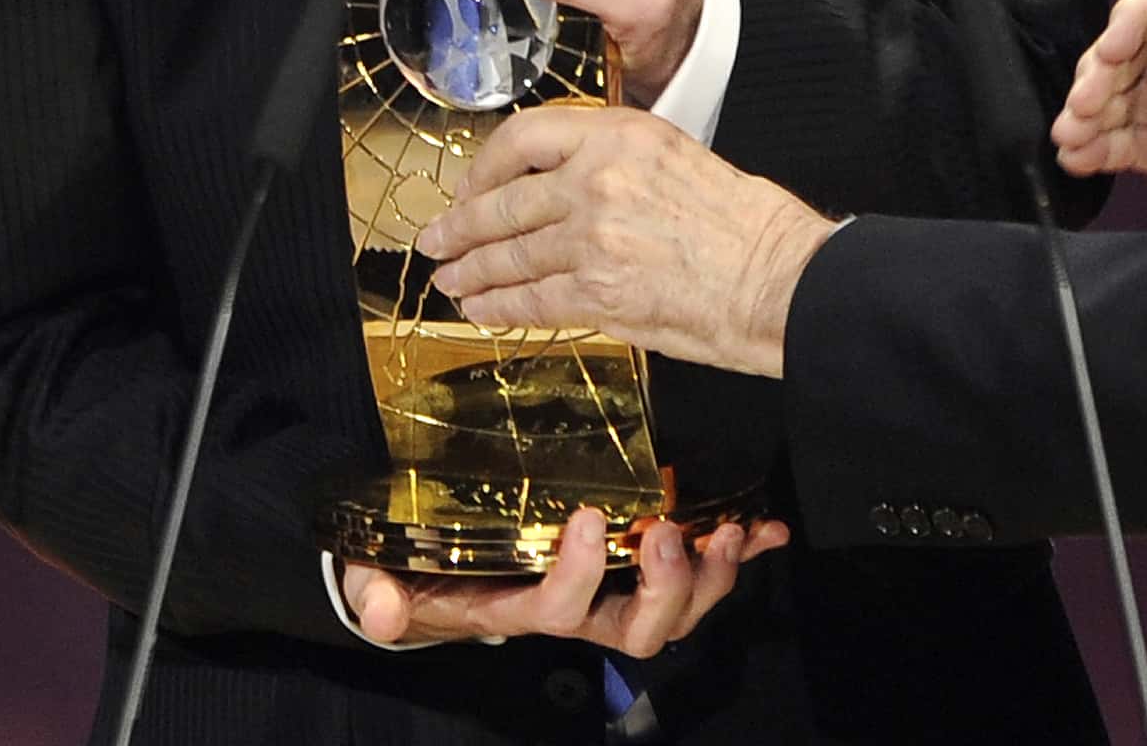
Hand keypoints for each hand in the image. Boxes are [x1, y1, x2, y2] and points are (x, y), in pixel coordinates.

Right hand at [338, 507, 786, 651]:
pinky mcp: (644, 571)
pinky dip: (739, 555)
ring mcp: (619, 596)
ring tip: (730, 532)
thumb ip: (381, 592)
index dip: (583, 576)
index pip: (560, 611)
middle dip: (667, 586)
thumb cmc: (424, 575)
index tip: (594, 519)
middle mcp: (582, 613)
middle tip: (670, 531)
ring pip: (678, 611)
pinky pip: (701, 574)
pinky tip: (768, 530)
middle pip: (640, 628)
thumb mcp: (391, 580)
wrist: (445, 582)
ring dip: (713, 576)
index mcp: (525, 610)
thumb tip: (378, 610)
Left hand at [423, 106, 837, 376]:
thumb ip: (614, 161)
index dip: (484, 166)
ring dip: (471, 271)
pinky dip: (498, 307)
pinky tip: (481, 308)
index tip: (470, 186)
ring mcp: (594, 238)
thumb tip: (557, 186)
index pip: (524, 137)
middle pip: (504, 202)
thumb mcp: (676, 155)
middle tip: (437, 239)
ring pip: (510, 255)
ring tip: (450, 279)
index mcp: (621, 134)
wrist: (778, 277)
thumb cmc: (743, 222)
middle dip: (461, 227)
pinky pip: (530, 300)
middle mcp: (598, 179)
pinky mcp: (598, 294)